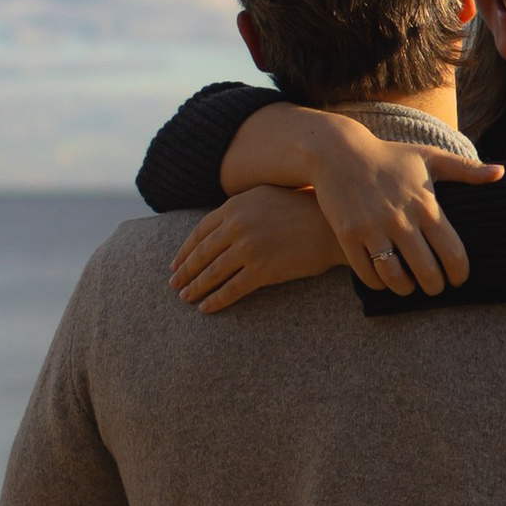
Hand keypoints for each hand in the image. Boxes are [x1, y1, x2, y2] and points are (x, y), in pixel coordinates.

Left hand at [171, 188, 346, 310]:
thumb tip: (221, 221)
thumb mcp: (265, 197)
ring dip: (196, 288)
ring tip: (186, 298)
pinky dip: (216, 300)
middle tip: (174, 284)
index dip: (185, 250)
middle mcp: (236, 226)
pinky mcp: (261, 271)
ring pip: (212, 273)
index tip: (175, 263)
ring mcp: (248, 249)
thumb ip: (241, 208)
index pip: (200, 232)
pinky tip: (206, 308)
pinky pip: (231, 289)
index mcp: (234, 207)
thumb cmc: (303, 209)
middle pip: (202, 254)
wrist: (331, 227)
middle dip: (185, 272)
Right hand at [215, 101, 503, 293]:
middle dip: (435, 286)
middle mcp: (401, 219)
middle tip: (436, 287)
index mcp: (425, 205)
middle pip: (426, 271)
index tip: (459, 278)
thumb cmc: (390, 156)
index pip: (452, 253)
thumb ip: (466, 170)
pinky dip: (378, 283)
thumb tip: (501, 173)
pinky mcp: (348, 235)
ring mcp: (373, 229)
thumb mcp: (429, 157)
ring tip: (410, 287)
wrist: (338, 151)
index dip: (459, 273)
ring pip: (395, 277)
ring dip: (406, 289)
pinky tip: (384, 280)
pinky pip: (366, 273)